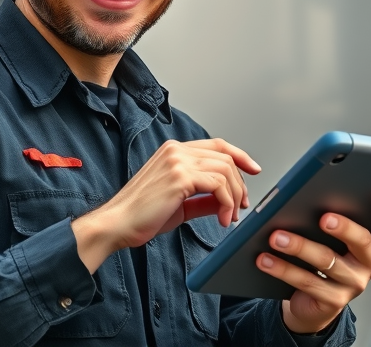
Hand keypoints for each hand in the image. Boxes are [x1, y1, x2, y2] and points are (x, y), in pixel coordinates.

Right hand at [72, 138, 260, 271]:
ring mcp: (177, 161)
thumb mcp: (180, 204)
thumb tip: (228, 199)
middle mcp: (176, 150)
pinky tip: (223, 219)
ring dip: (234, 196)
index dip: (239, 156)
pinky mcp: (180, 176)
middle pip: (225, 157)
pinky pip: (218, 184)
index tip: (253, 170)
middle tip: (242, 205)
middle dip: (240, 183)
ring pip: (225, 170)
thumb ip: (204, 198)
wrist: (117, 225)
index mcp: (174, 151)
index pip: (216, 145)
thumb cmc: (141, 216)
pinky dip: (227, 203)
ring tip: (231, 217)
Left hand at [256, 197, 370, 333]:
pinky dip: (282, 268)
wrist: (312, 302)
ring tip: (276, 237)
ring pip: (327, 261)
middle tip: (324, 218)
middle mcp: (369, 264)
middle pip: (362, 242)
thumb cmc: (325, 258)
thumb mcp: (335, 240)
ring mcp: (353, 284)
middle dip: (344, 228)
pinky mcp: (333, 301)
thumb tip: (309, 196)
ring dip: (299, 246)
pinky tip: (265, 259)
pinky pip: (306, 281)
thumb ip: (335, 219)